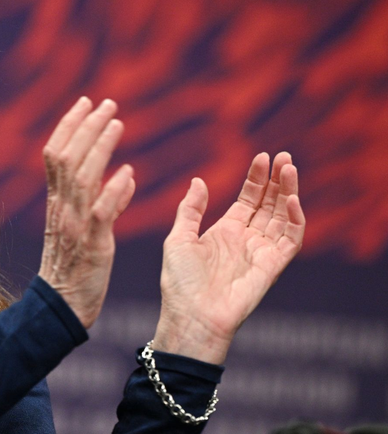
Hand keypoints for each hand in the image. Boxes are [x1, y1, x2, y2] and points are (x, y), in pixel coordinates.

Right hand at [38, 97, 135, 328]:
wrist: (61, 305)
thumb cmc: (72, 266)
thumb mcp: (80, 228)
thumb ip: (98, 200)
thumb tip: (123, 175)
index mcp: (56, 201)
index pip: (55, 153)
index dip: (69, 124)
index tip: (86, 101)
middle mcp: (62, 207)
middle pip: (67, 157)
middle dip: (86, 126)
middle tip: (107, 103)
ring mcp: (74, 225)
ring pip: (82, 177)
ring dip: (100, 147)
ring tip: (117, 123)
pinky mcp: (91, 244)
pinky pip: (100, 213)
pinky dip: (113, 191)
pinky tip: (128, 173)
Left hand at [153, 152, 304, 363]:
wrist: (191, 316)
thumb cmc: (180, 283)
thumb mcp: (178, 239)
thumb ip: (190, 210)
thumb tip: (198, 180)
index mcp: (225, 231)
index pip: (249, 199)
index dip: (257, 179)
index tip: (262, 156)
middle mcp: (246, 239)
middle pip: (269, 204)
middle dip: (277, 180)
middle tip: (284, 156)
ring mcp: (261, 252)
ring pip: (283, 217)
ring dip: (289, 193)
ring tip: (289, 169)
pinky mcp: (272, 267)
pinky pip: (290, 240)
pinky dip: (295, 220)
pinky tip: (290, 200)